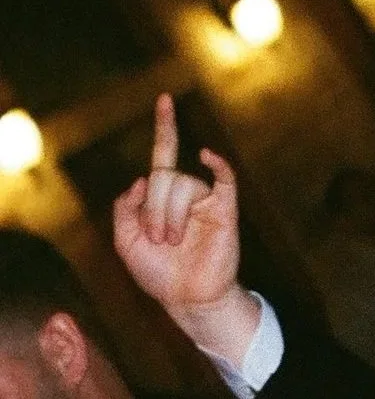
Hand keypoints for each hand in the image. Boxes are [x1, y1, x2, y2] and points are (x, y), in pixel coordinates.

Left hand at [113, 97, 259, 362]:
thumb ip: (125, 209)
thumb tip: (142, 179)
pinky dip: (217, 164)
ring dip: (169, 216)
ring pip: (181, 186)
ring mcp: (206, 200)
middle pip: (163, 177)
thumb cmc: (159, 275)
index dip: (164, 127)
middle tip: (158, 240)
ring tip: (173, 242)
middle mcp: (185, 193)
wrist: (187, 299)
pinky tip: (207, 156)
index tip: (163, 99)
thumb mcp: (125, 243)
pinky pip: (223, 178)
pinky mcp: (225, 209)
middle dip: (153, 210)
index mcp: (162, 198)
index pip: (162, 155)